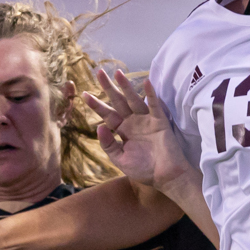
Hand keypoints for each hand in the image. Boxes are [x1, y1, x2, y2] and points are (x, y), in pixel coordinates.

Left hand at [83, 71, 195, 190]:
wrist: (165, 177)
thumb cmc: (144, 170)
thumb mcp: (120, 159)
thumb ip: (108, 145)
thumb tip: (99, 126)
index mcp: (123, 131)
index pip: (107, 115)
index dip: (96, 105)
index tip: (84, 94)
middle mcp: (133, 122)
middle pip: (118, 102)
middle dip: (108, 88)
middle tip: (99, 72)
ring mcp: (146, 120)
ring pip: (134, 100)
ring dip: (126, 86)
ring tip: (117, 72)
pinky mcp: (159, 122)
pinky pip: (154, 106)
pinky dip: (151, 94)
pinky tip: (146, 82)